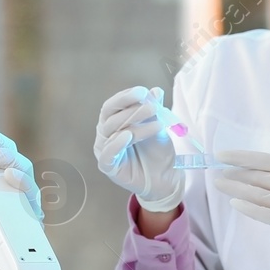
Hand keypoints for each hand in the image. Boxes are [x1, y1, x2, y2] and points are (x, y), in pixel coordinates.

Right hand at [93, 86, 181, 212]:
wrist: (164, 178)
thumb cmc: (156, 151)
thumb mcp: (158, 126)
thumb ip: (154, 109)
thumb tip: (155, 91)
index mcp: (114, 121)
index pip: (113, 105)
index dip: (126, 97)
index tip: (143, 91)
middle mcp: (106, 133)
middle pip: (111, 116)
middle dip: (131, 109)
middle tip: (153, 107)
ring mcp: (105, 150)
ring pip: (112, 132)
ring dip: (133, 124)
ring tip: (155, 123)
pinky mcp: (107, 166)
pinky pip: (108, 153)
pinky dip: (116, 143)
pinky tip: (128, 136)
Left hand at [211, 149, 269, 251]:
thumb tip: (246, 168)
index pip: (260, 159)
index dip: (238, 157)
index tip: (221, 156)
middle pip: (254, 176)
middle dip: (233, 174)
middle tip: (217, 172)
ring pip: (253, 193)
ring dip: (233, 188)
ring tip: (220, 184)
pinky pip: (260, 212)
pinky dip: (246, 207)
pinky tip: (234, 203)